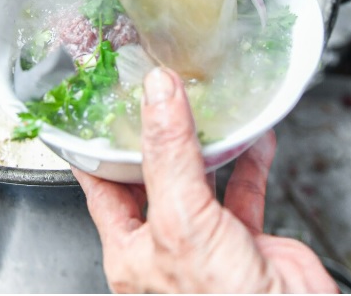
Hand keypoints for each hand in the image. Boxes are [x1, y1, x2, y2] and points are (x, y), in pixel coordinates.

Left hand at [73, 67, 337, 293]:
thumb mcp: (181, 220)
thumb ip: (169, 155)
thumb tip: (159, 96)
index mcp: (131, 253)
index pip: (101, 189)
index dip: (98, 150)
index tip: (97, 113)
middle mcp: (165, 248)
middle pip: (152, 178)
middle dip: (155, 138)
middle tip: (154, 98)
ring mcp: (207, 244)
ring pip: (199, 180)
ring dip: (205, 144)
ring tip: (202, 108)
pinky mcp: (246, 242)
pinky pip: (244, 191)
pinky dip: (250, 161)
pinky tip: (253, 138)